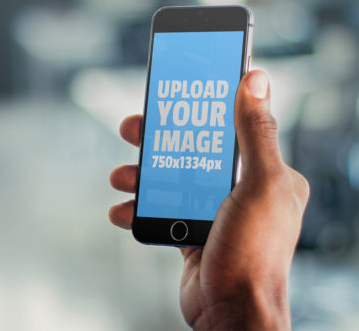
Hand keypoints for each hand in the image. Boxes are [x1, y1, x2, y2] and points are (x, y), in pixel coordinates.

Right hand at [108, 70, 308, 329]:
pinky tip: (122, 211)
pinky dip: (137, 209)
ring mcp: (213, 210)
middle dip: (157, 140)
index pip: (230, 126)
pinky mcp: (191, 231)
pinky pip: (159, 210)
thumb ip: (255, 132)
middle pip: (190, 149)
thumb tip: (255, 78)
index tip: (174, 89)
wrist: (231, 314)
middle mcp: (240, 188)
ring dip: (140, 175)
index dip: (201, 106)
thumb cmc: (253, 253)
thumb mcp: (259, 184)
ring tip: (121, 177)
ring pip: (169, 178)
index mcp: (265, 172)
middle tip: (132, 128)